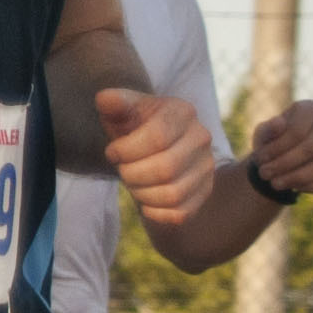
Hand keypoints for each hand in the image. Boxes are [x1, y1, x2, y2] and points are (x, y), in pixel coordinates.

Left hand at [98, 86, 217, 226]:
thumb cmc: (132, 127)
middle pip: (165, 168)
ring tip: (133, 183)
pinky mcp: (204, 192)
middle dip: (132, 174)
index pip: (157, 137)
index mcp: (182, 112)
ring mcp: (207, 167)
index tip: (112, 152)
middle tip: (122, 170)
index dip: (126, 150)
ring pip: (173, 194)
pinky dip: (154, 211)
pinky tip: (145, 198)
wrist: (149, 147)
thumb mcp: (120, 111)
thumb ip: (113, 104)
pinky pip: (179, 214)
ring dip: (141, 193)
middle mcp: (201, 138)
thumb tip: (105, 99)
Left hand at [245, 98, 312, 203]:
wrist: (275, 160)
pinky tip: (295, 188)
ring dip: (296, 177)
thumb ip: (268, 129)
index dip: (277, 148)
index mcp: (309, 108)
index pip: (298, 130)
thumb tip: (279, 121)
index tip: (259, 158)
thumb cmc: (269, 142)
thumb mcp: (262, 135)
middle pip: (310, 148)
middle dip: (283, 164)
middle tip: (264, 173)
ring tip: (275, 183)